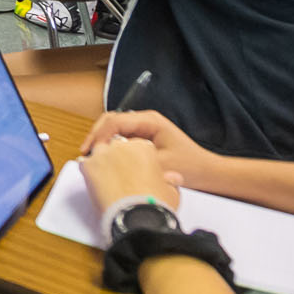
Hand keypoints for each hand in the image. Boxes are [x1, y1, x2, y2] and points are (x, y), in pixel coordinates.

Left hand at [79, 134, 182, 212]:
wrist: (136, 218)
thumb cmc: (155, 204)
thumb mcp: (172, 191)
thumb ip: (171, 180)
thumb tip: (173, 178)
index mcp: (144, 147)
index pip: (136, 145)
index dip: (136, 159)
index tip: (136, 171)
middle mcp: (123, 146)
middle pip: (116, 146)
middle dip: (118, 158)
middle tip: (120, 177)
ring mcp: (104, 154)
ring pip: (99, 152)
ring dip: (102, 162)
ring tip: (107, 180)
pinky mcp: (89, 166)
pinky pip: (85, 164)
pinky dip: (89, 172)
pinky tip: (96, 183)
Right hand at [81, 110, 215, 186]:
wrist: (208, 174)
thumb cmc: (190, 166)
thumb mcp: (162, 164)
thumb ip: (136, 160)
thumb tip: (112, 161)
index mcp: (149, 120)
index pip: (115, 120)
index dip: (100, 134)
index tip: (91, 150)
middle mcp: (144, 121)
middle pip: (110, 122)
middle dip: (96, 137)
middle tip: (85, 154)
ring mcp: (142, 130)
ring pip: (113, 130)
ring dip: (102, 143)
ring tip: (91, 158)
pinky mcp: (142, 141)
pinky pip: (120, 140)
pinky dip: (110, 149)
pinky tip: (105, 161)